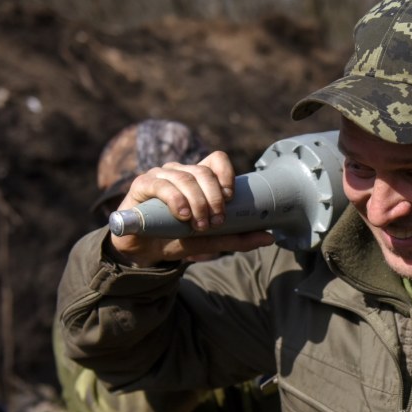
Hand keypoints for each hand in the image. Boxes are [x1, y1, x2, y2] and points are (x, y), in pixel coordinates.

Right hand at [109, 151, 273, 265]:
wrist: (142, 251)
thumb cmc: (175, 238)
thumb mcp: (209, 240)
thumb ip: (236, 238)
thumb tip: (269, 238)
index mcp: (197, 178)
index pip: (216, 159)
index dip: (226, 173)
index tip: (231, 198)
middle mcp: (180, 172)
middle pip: (203, 171)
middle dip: (214, 198)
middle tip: (216, 222)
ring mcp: (160, 175)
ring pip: (185, 177)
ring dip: (198, 202)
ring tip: (199, 224)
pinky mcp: (142, 184)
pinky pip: (162, 184)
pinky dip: (176, 199)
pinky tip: (182, 214)